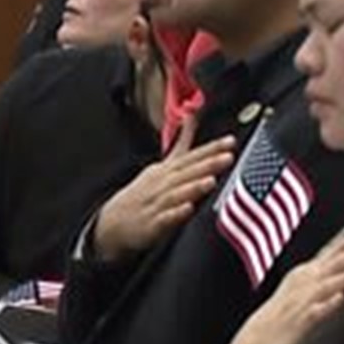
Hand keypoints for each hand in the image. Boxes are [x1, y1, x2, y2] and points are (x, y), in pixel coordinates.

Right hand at [93, 127, 236, 263]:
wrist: (113, 222)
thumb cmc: (143, 192)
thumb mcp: (162, 165)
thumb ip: (182, 144)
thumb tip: (192, 118)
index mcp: (167, 170)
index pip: (192, 156)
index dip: (211, 148)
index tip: (230, 141)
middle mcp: (162, 184)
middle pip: (187, 172)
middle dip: (207, 164)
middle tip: (228, 157)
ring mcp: (156, 203)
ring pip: (176, 193)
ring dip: (193, 187)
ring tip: (211, 181)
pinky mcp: (151, 224)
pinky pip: (164, 218)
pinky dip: (175, 213)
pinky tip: (188, 209)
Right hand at [215, 216, 343, 343]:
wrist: (257, 341)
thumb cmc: (286, 314)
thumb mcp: (310, 288)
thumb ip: (333, 277)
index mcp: (310, 271)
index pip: (340, 247)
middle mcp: (307, 280)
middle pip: (338, 258)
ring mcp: (303, 299)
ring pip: (328, 283)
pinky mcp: (300, 322)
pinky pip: (316, 311)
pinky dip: (328, 303)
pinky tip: (341, 298)